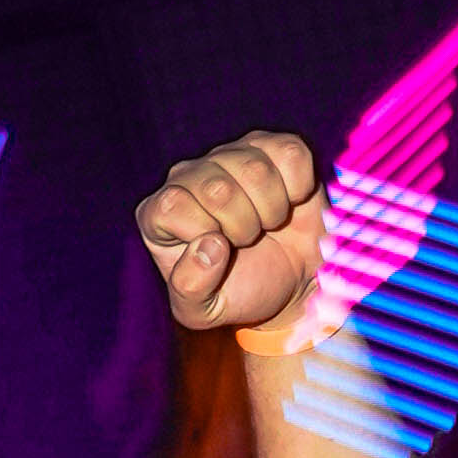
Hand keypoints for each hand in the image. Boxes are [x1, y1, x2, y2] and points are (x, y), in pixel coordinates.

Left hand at [139, 127, 326, 341]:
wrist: (291, 282)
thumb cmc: (240, 291)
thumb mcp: (203, 311)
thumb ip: (191, 289)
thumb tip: (210, 244)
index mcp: (159, 213)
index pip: (171, 205)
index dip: (205, 234)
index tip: (221, 251)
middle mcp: (188, 175)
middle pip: (217, 188)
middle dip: (243, 227)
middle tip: (249, 241)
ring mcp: (229, 155)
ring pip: (255, 169)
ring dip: (272, 210)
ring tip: (267, 224)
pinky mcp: (270, 145)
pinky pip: (291, 154)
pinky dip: (298, 187)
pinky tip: (289, 202)